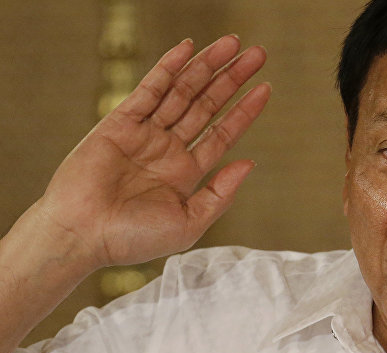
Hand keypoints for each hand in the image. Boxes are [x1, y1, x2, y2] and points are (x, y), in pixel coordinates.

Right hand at [37, 35, 269, 267]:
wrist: (83, 236)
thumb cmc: (133, 238)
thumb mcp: (189, 223)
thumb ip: (221, 194)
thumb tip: (250, 162)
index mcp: (186, 172)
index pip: (222, 133)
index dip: (244, 111)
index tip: (265, 88)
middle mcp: (168, 148)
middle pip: (207, 104)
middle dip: (232, 79)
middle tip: (257, 54)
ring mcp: (145, 133)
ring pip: (182, 91)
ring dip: (207, 66)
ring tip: (232, 43)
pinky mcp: (119, 122)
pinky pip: (150, 88)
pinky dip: (169, 67)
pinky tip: (189, 48)